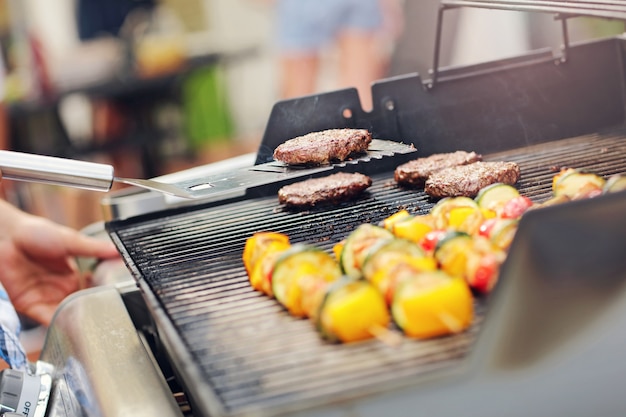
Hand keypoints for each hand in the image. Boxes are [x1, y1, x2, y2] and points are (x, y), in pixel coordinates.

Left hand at [0, 199, 119, 325]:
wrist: (6, 235)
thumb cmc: (35, 232)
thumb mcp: (71, 240)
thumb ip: (94, 249)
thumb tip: (119, 250)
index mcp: (71, 276)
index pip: (90, 294)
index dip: (100, 300)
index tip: (114, 305)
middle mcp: (58, 289)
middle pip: (77, 308)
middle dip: (88, 315)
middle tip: (104, 320)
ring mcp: (44, 297)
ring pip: (63, 316)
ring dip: (74, 322)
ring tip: (89, 327)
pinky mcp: (28, 304)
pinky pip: (45, 318)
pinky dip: (56, 323)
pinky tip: (68, 324)